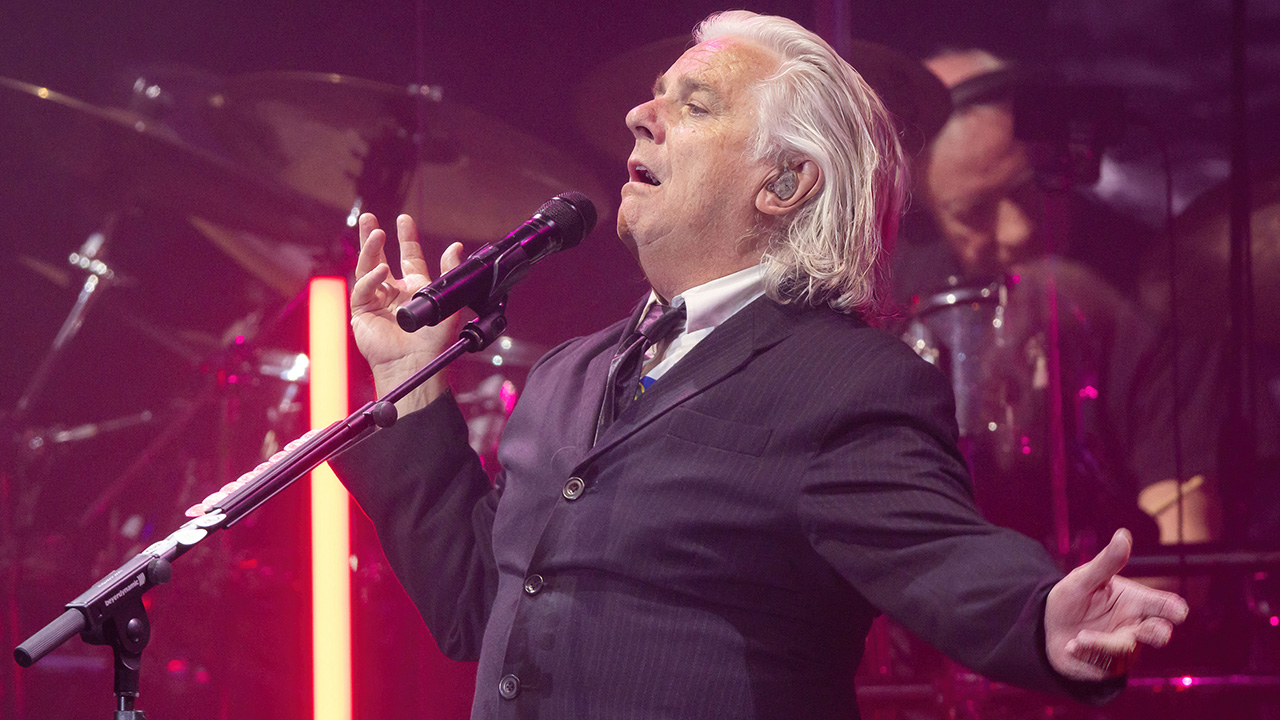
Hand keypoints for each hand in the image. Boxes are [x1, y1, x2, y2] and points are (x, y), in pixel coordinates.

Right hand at [351, 213, 463, 411]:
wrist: (416, 364)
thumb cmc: (434, 342)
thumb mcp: (448, 302)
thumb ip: (450, 272)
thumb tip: (456, 247)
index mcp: (415, 289)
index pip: (408, 257)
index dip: (407, 238)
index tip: (404, 220)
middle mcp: (393, 293)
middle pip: (379, 258)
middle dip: (373, 237)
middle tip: (369, 217)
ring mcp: (376, 301)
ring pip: (367, 268)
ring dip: (370, 249)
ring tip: (375, 232)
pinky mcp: (362, 312)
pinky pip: (363, 289)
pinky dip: (371, 278)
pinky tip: (381, 272)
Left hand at [1044, 528, 1188, 680]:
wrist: (1048, 627)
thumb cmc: (1073, 599)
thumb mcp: (1084, 579)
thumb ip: (1106, 563)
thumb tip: (1123, 535)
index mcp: (1137, 602)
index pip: (1164, 605)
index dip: (1173, 608)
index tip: (1176, 610)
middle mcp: (1136, 626)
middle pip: (1159, 633)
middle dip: (1157, 633)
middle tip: (1147, 631)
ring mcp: (1125, 649)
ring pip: (1126, 650)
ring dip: (1103, 644)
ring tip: (1079, 638)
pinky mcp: (1110, 667)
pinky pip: (1105, 665)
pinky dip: (1086, 655)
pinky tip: (1071, 646)